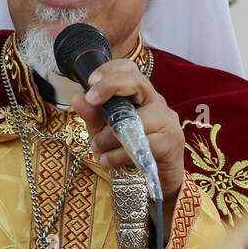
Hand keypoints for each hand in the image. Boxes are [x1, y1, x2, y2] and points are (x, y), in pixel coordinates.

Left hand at [69, 58, 184, 199]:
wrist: (157, 179)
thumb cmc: (131, 150)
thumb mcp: (105, 132)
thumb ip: (93, 116)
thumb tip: (77, 99)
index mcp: (140, 95)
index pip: (130, 69)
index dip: (110, 70)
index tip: (90, 81)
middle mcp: (156, 102)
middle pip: (138, 82)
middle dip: (111, 86)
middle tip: (92, 100)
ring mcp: (166, 121)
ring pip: (135, 119)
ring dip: (109, 136)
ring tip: (97, 148)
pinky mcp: (170, 142)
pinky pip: (140, 145)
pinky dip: (118, 155)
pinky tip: (107, 161)